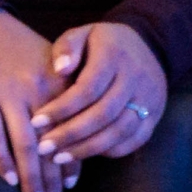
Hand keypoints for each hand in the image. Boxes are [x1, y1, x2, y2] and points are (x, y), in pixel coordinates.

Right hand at [0, 10, 71, 191]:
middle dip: (54, 180)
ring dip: (32, 178)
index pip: (72, 130)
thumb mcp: (48, 64)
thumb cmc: (14, 49)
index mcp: (59, 84)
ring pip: (26, 145)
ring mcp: (9, 94)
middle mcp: (38, 91)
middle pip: (51, 143)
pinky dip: (2, 159)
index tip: (72, 186)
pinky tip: (9, 180)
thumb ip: (62, 93)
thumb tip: (74, 133)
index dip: (73, 160)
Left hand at [30, 22, 169, 170]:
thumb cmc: (102, 43)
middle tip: (44, 148)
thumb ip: (67, 47)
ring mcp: (150, 98)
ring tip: (60, 157)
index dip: (61, 108)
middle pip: (103, 114)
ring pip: (120, 131)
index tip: (35, 122)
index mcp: (115, 56)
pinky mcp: (156, 114)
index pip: (87, 88)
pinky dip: (110, 150)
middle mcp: (136, 78)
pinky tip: (86, 153)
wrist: (149, 46)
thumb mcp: (83, 34)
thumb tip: (60, 69)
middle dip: (71, 134)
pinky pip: (135, 140)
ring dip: (88, 148)